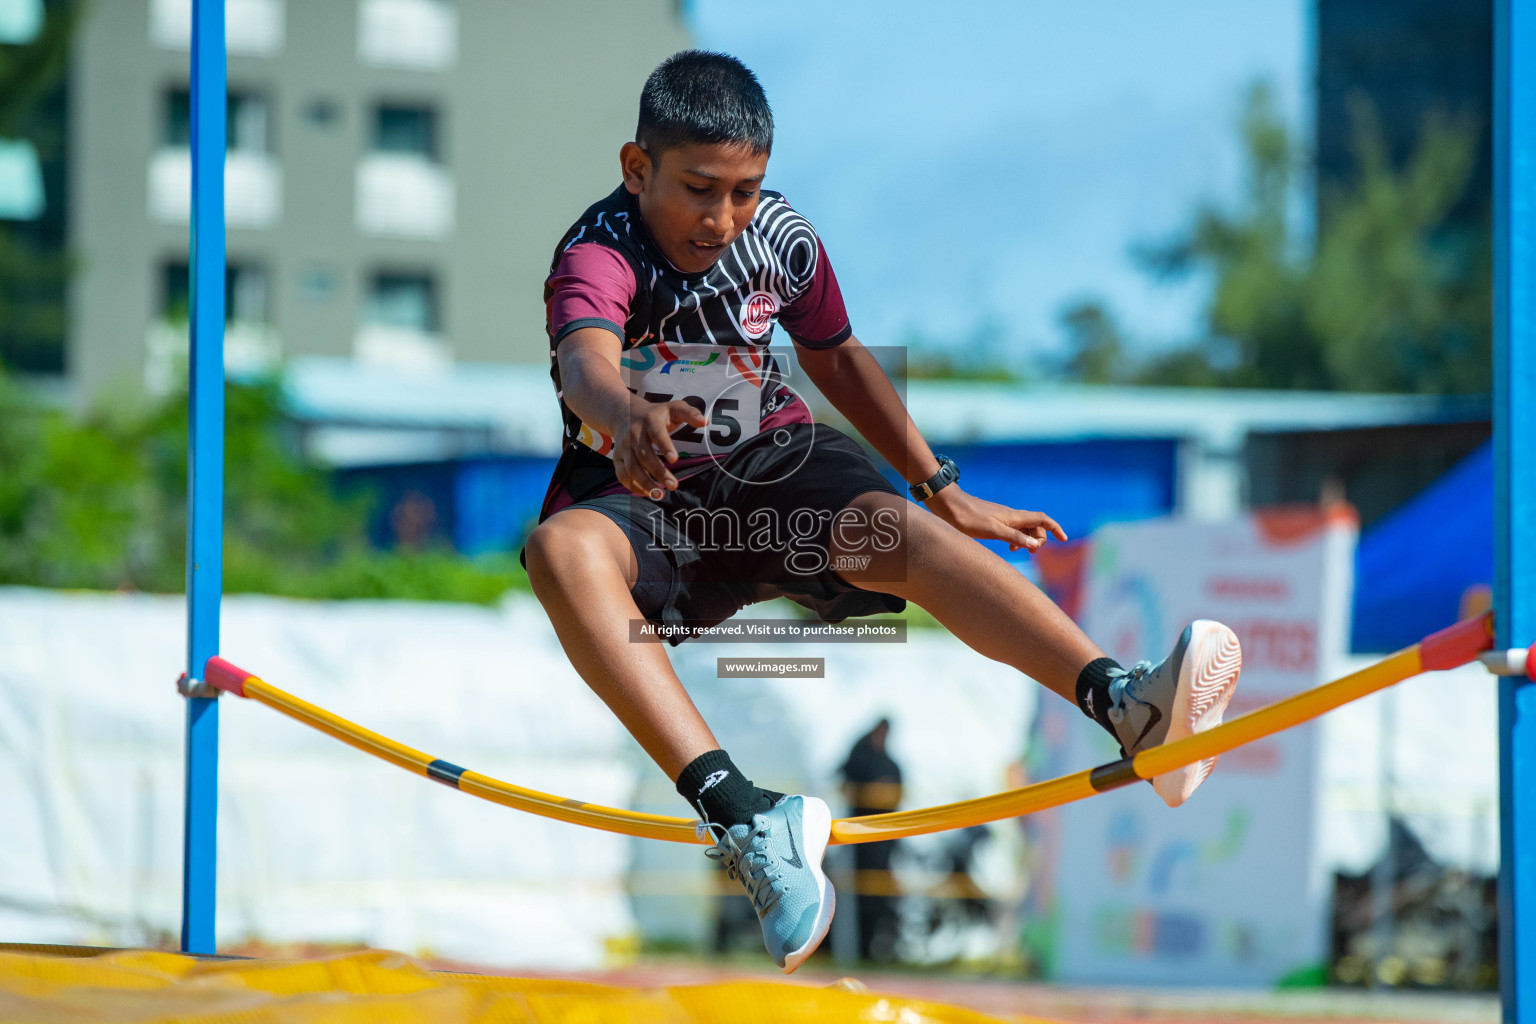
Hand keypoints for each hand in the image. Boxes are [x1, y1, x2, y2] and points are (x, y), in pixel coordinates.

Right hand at [611, 395, 707, 498]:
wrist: (624, 412)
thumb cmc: (656, 414)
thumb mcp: (673, 407)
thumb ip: (690, 413)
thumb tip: (705, 422)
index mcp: (650, 421)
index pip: (657, 433)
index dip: (665, 446)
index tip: (675, 460)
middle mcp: (634, 434)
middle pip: (644, 455)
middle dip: (658, 471)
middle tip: (673, 485)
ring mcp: (624, 446)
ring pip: (631, 467)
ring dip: (645, 483)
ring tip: (660, 495)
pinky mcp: (617, 457)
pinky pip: (622, 474)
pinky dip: (633, 486)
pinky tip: (647, 493)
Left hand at [923, 485, 1067, 551]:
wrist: (949, 506)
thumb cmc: (969, 518)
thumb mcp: (993, 531)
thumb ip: (1014, 538)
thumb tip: (1035, 545)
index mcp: (1014, 516)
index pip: (1042, 519)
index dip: (1055, 528)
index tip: (1064, 540)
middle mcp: (1011, 515)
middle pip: (1035, 525)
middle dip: (1040, 538)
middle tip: (1032, 553)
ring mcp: (1002, 517)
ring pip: (1023, 528)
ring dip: (1027, 540)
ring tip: (1020, 552)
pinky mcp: (992, 520)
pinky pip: (1012, 529)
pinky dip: (1016, 539)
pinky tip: (1008, 547)